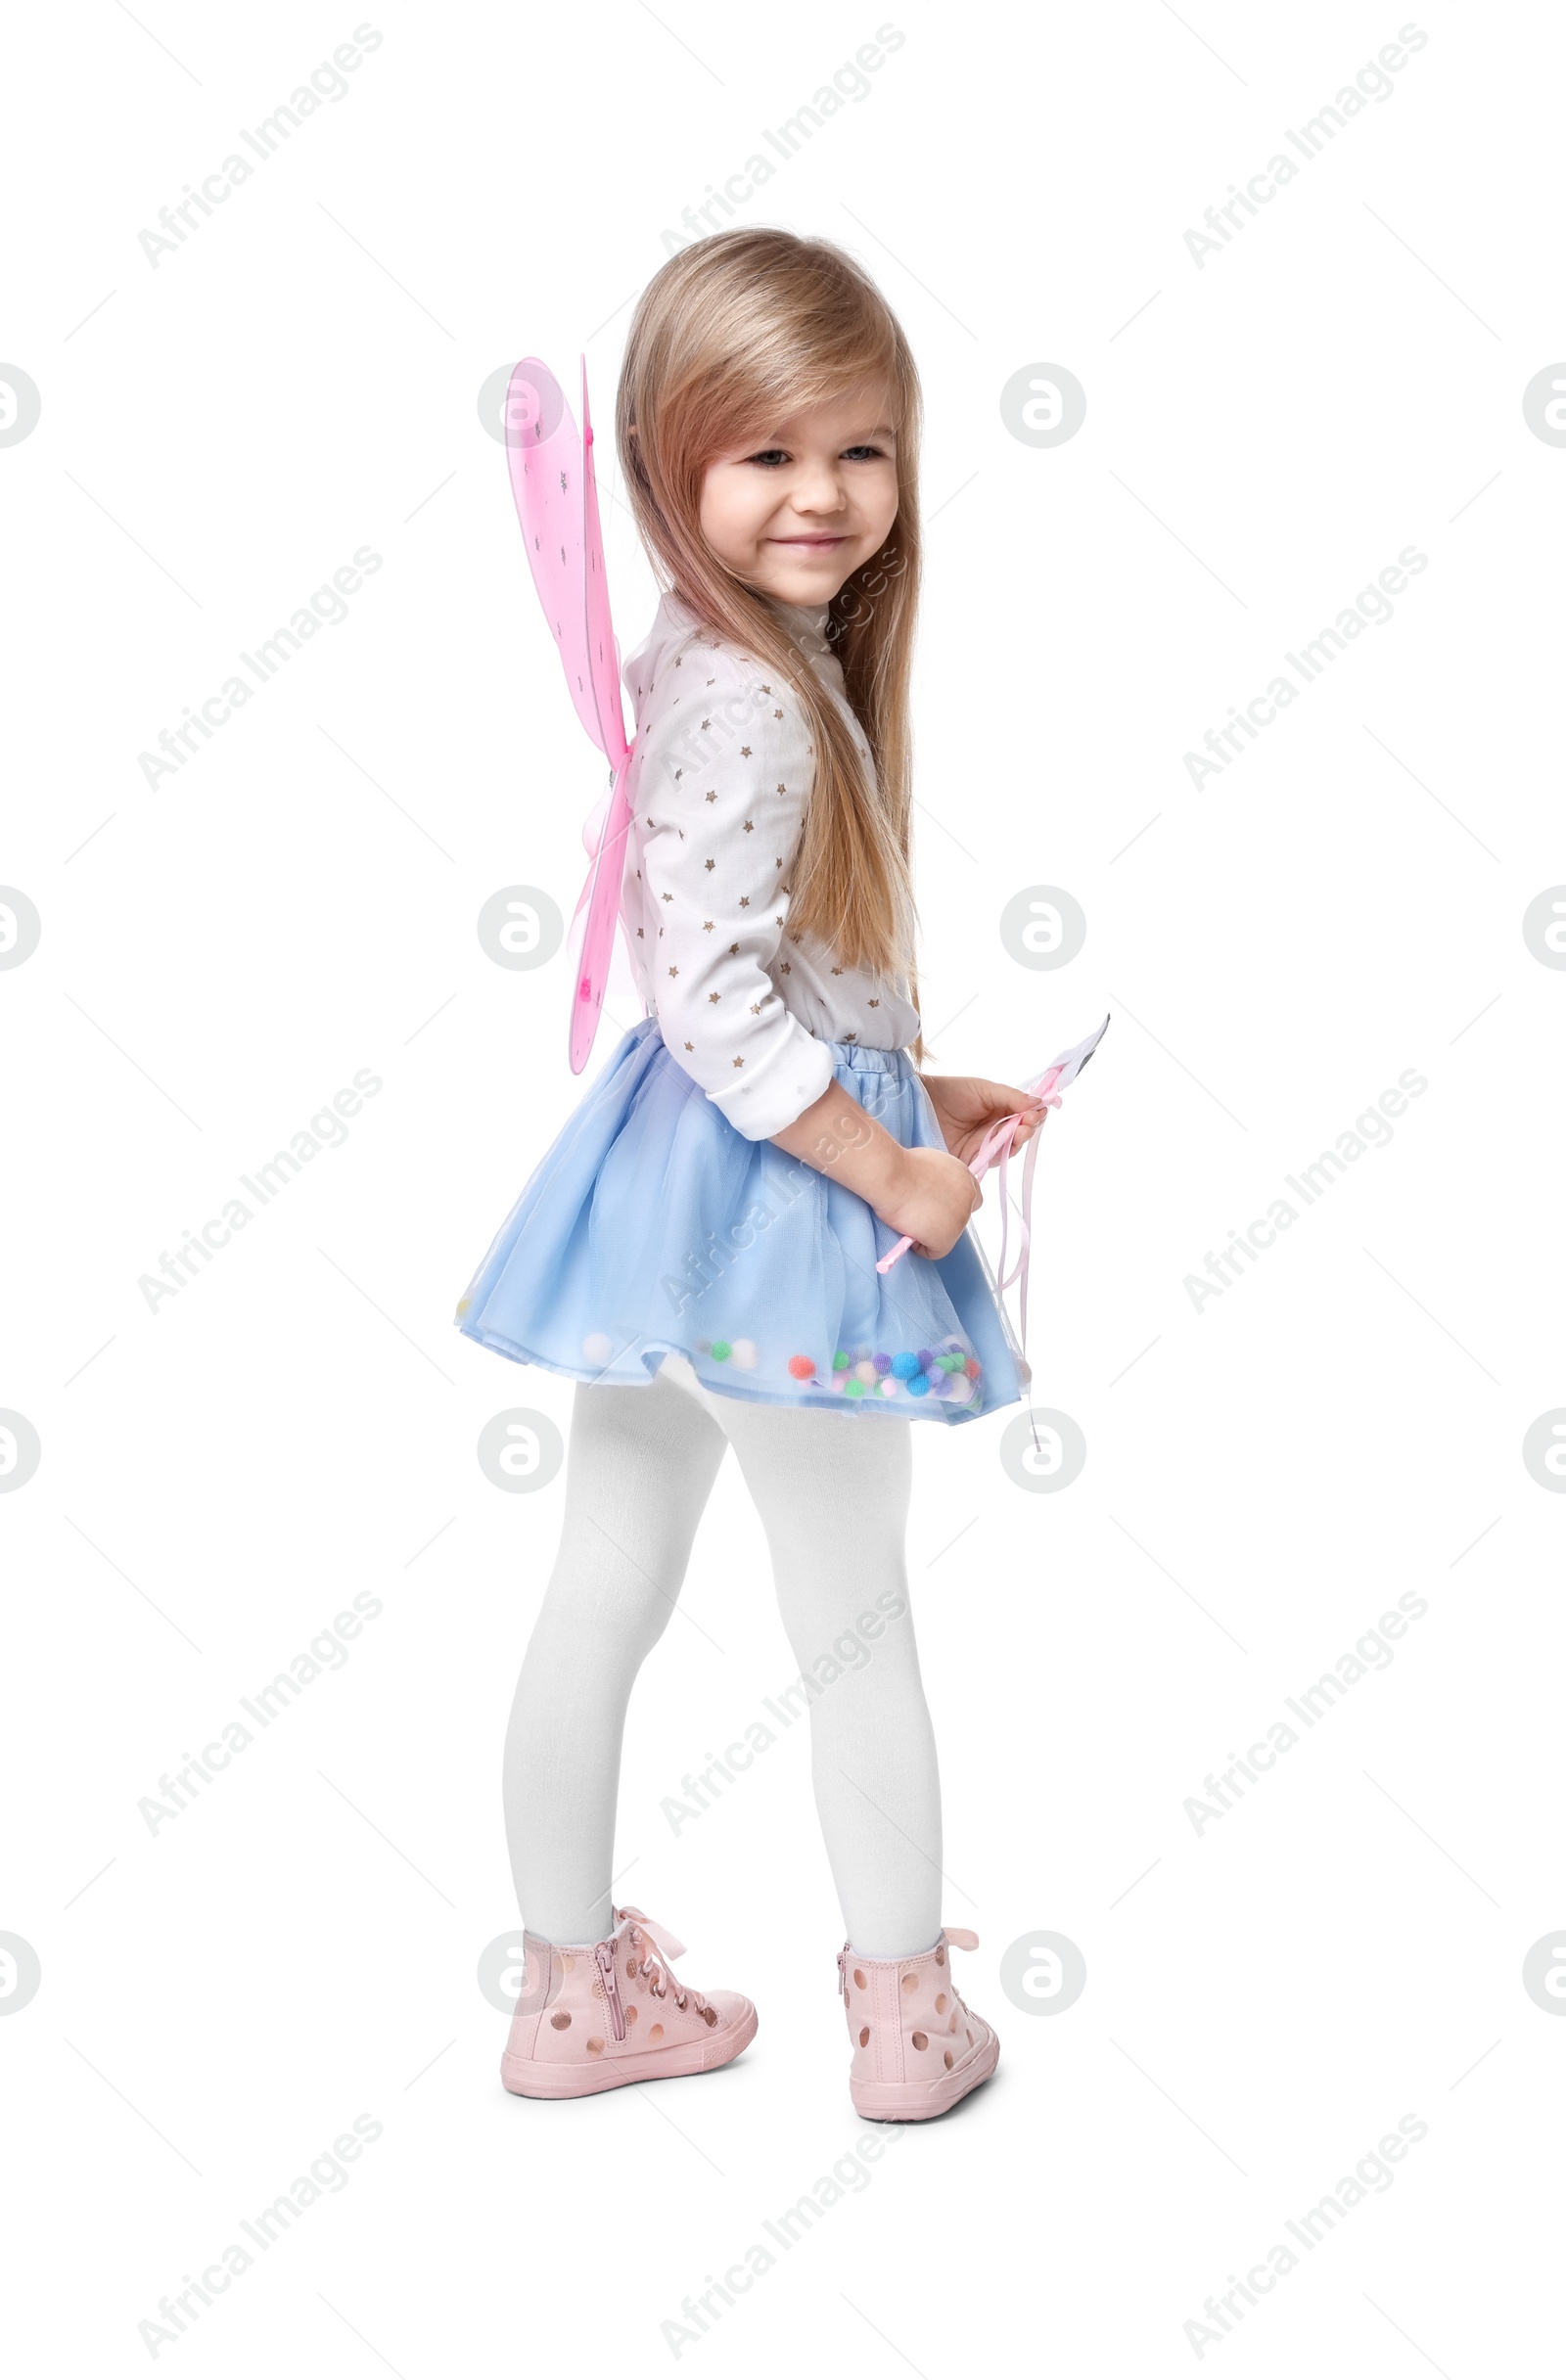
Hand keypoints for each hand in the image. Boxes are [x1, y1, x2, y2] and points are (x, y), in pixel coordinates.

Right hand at [877, 1144, 982, 1260]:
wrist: (892, 1175)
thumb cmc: (900, 1166)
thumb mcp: (930, 1165)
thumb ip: (940, 1180)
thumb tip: (931, 1192)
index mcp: (965, 1176)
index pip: (970, 1198)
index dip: (951, 1204)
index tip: (936, 1208)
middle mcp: (968, 1196)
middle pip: (960, 1218)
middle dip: (943, 1220)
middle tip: (921, 1216)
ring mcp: (960, 1218)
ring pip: (946, 1236)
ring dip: (929, 1233)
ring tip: (908, 1222)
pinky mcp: (947, 1237)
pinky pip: (934, 1252)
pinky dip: (920, 1247)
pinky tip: (907, 1234)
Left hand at [918, 1073, 1048, 1167]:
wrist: (920, 1105)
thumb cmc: (951, 1093)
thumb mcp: (984, 1089)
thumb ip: (1010, 1097)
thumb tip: (1039, 1102)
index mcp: (1001, 1109)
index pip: (1026, 1115)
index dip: (1035, 1114)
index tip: (1038, 1112)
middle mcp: (996, 1128)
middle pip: (1021, 1133)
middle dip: (1029, 1128)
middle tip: (1028, 1122)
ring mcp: (985, 1145)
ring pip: (1011, 1148)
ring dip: (1019, 1141)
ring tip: (1019, 1132)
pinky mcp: (974, 1160)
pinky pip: (993, 1162)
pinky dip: (1001, 1156)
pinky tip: (1004, 1147)